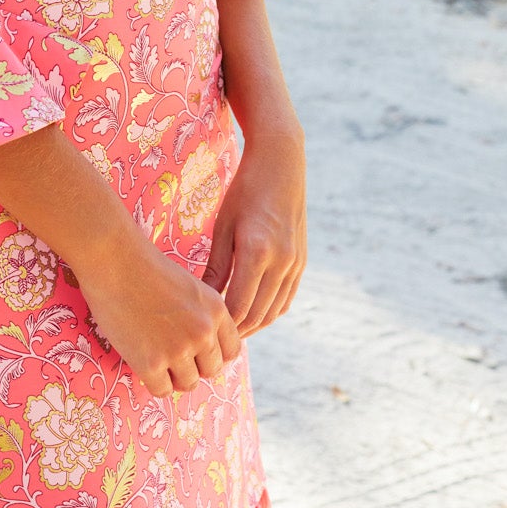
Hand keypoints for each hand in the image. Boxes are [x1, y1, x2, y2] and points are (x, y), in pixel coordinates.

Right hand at [77, 227, 241, 397]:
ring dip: (173, 376)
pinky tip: (141, 363)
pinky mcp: (151, 363)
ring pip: (188, 384)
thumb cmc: (144, 267)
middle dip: (193, 366)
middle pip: (211, 370)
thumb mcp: (189, 287)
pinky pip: (162, 390)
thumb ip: (202, 315)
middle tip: (171, 355)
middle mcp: (203, 331)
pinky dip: (153, 382)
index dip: (212, 354)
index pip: (231, 351)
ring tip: (155, 357)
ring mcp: (178, 349)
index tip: (195, 351)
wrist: (113, 259)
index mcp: (216, 310)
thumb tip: (203, 350)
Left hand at [201, 129, 305, 336]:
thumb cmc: (244, 190)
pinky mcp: (302, 261)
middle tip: (214, 343)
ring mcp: (296, 262)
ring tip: (231, 334)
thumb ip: (216, 266)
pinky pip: (286, 298)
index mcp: (257, 252)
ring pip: (274, 310)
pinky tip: (253, 315)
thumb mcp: (224, 226)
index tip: (204, 333)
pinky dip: (270, 312)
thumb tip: (204, 300)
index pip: (239, 307)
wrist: (282, 164)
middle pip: (258, 314)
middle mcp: (282, 261)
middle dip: (236, 333)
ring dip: (254, 326)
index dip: (222, 326)